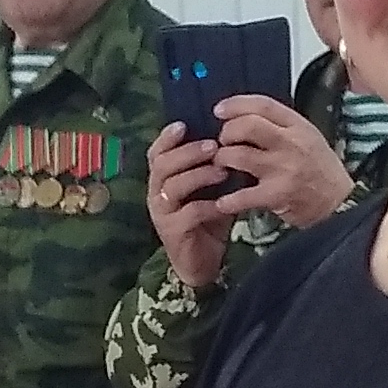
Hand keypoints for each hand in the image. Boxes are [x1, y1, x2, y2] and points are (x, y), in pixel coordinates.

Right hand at [143, 119, 264, 291]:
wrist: (203, 263)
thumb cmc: (207, 221)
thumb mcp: (211, 189)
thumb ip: (213, 166)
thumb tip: (231, 138)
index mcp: (162, 179)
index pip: (157, 152)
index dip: (167, 137)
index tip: (184, 125)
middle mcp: (156, 193)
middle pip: (162, 164)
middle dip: (188, 152)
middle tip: (213, 146)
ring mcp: (162, 213)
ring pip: (173, 186)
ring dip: (199, 175)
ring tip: (222, 171)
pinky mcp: (173, 232)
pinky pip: (189, 213)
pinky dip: (208, 206)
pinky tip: (224, 203)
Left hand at [204, 92, 353, 229]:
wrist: (339, 204)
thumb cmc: (321, 170)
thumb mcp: (308, 136)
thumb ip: (281, 125)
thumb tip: (244, 115)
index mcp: (298, 126)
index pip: (262, 105)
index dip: (236, 104)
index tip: (219, 110)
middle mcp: (290, 144)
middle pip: (248, 125)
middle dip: (227, 131)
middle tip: (224, 142)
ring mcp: (283, 169)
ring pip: (239, 155)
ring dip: (223, 160)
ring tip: (223, 166)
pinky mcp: (277, 195)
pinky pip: (243, 195)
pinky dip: (228, 201)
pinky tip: (223, 202)